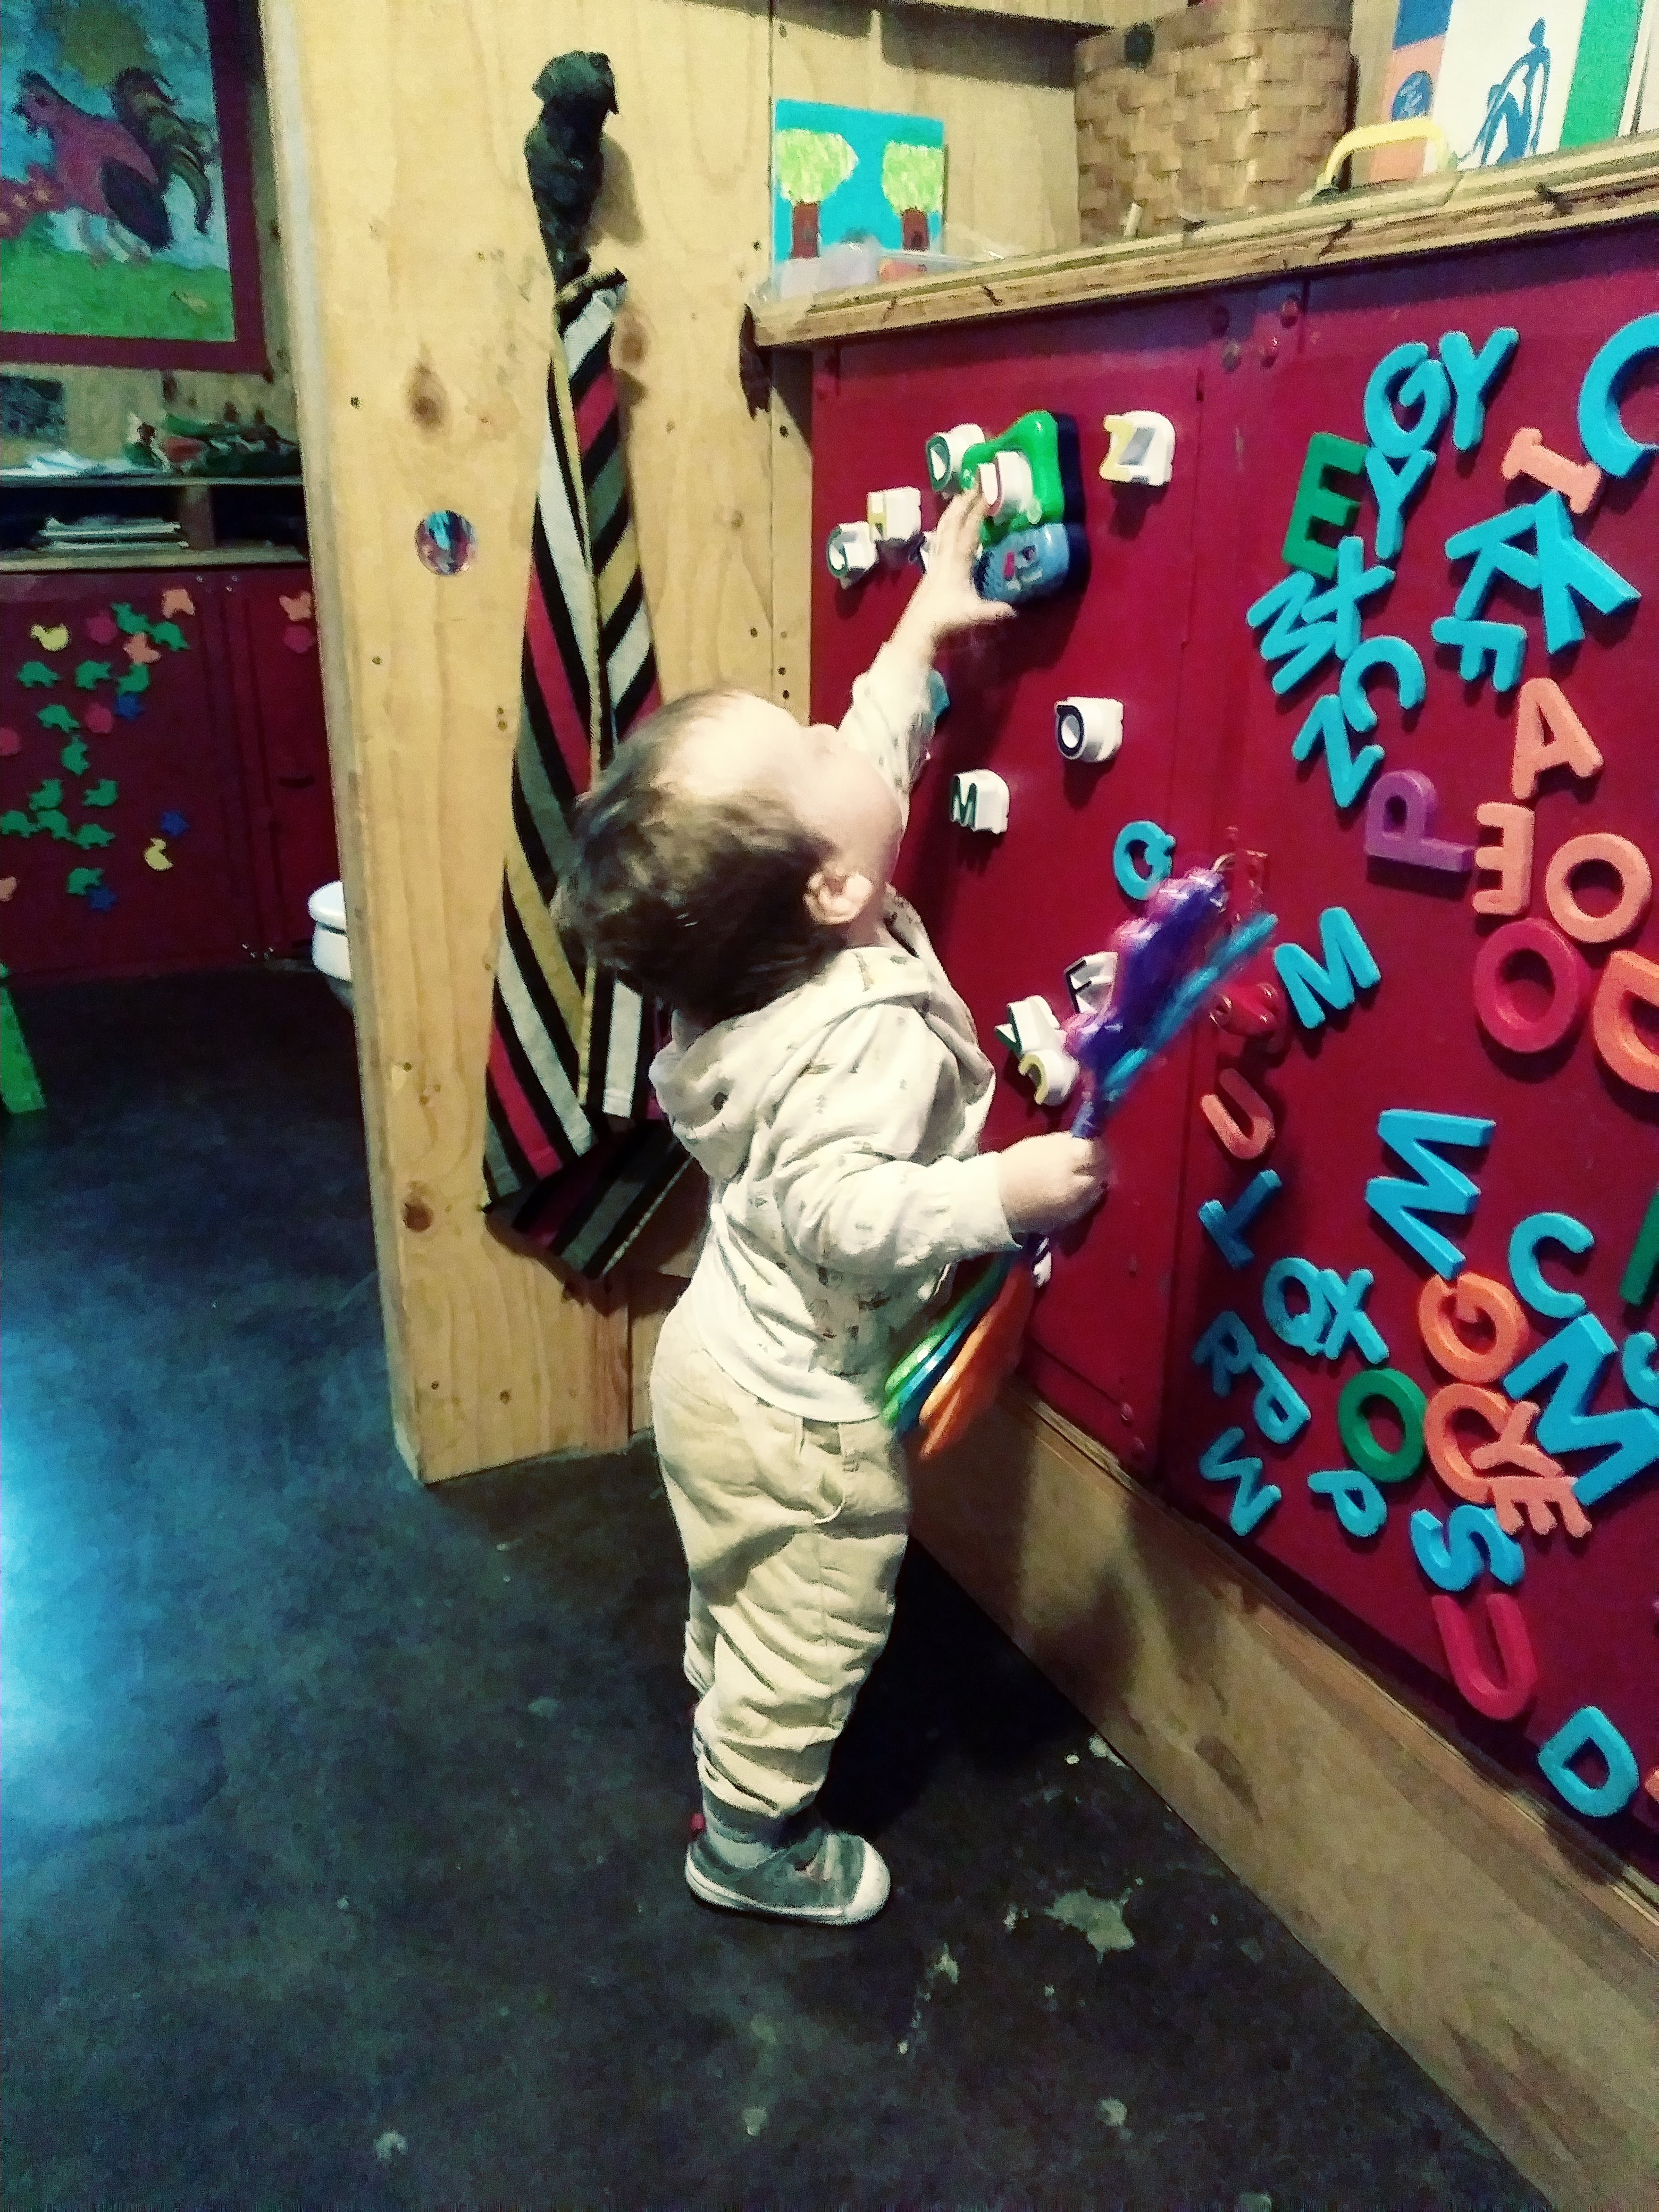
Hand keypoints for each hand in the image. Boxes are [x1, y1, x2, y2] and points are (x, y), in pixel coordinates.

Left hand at [896, 490, 1017, 654]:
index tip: (987, 492)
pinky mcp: (932, 565)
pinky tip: (949, 520)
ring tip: (962, 493)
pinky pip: (939, 535)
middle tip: (975, 482)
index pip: (968, 530)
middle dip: (964, 500)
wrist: (919, 627)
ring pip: (943, 526)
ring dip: (953, 508)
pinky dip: (946, 522)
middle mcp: (945, 555)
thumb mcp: (972, 615)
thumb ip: (993, 610)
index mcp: (957, 562)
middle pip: (953, 521)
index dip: (977, 511)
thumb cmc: (945, 619)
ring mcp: (936, 558)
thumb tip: (1015, 610)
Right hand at [995, 1134, 1109, 1237]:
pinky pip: (1087, 1203)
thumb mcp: (1042, 1144)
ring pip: (1098, 1188)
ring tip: (1081, 1174)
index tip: (1092, 1144)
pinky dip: (1085, 1195)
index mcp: (1068, 1160)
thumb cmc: (1017, 1165)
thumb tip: (1086, 1140)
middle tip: (1090, 1159)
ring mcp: (1076, 1203)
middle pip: (1102, 1170)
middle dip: (1099, 1163)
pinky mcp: (1071, 1218)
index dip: (1097, 1146)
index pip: (1098, 1150)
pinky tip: (1073, 1189)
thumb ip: (1067, 1142)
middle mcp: (1077, 1183)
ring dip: (1093, 1179)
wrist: (998, 1199)